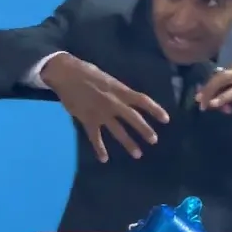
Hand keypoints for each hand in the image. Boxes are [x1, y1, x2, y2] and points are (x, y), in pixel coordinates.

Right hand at [41, 54, 169, 162]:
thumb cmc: (86, 72)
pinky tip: (104, 159)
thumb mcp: (107, 78)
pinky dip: (99, 149)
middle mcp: (114, 103)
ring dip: (128, 143)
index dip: (155, 110)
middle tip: (154, 140)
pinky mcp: (88, 120)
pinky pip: (95, 138)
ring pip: (118, 131)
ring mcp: (101, 113)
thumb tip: (126, 100)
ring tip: (138, 154)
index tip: (166, 119)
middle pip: (133, 119)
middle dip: (145, 130)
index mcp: (119, 90)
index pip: (142, 100)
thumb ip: (118, 91)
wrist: (65, 73)